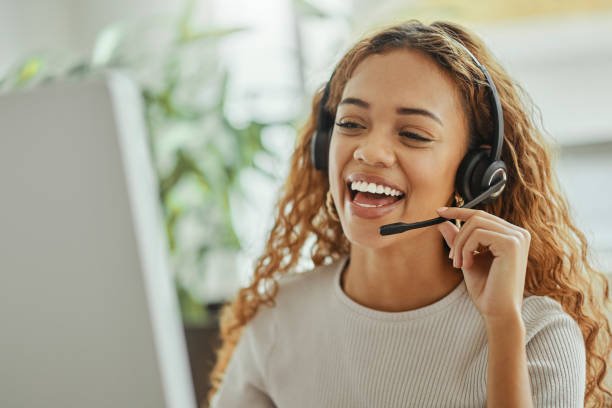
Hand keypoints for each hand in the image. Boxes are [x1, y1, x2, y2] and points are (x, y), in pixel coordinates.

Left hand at [436, 206, 530, 321]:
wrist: (498, 311)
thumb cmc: (486, 289)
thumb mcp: (467, 259)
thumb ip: (458, 240)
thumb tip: (442, 222)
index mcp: (511, 235)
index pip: (482, 215)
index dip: (459, 211)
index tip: (439, 212)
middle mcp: (518, 233)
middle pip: (477, 217)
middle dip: (458, 236)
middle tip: (452, 258)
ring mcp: (517, 237)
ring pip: (475, 224)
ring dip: (460, 244)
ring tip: (459, 264)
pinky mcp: (512, 243)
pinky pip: (478, 234)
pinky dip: (466, 249)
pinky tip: (468, 265)